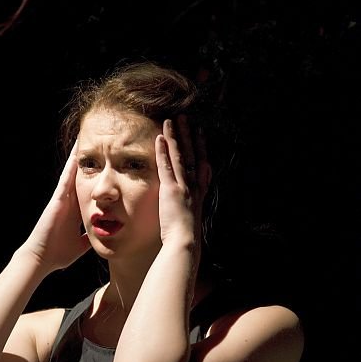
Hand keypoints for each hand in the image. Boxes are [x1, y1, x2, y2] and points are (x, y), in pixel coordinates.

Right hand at [22, 141, 91, 270]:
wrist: (42, 259)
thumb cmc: (58, 254)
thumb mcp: (81, 244)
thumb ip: (90, 237)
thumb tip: (103, 238)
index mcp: (75, 211)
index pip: (88, 190)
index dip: (96, 177)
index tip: (106, 165)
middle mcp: (69, 201)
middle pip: (81, 176)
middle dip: (89, 161)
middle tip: (98, 142)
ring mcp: (62, 198)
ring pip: (73, 173)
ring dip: (79, 156)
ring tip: (86, 137)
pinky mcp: (58, 199)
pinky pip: (66, 178)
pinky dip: (72, 165)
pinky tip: (77, 152)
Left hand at [155, 116, 210, 246]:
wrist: (185, 242)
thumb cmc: (185, 236)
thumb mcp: (192, 218)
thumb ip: (192, 206)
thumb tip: (193, 201)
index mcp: (199, 192)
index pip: (201, 164)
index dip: (200, 148)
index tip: (200, 133)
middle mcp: (194, 185)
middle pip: (192, 154)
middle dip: (189, 135)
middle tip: (186, 119)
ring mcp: (183, 186)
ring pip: (180, 155)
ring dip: (176, 136)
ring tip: (172, 120)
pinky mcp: (171, 189)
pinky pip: (166, 166)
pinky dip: (164, 151)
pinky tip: (160, 137)